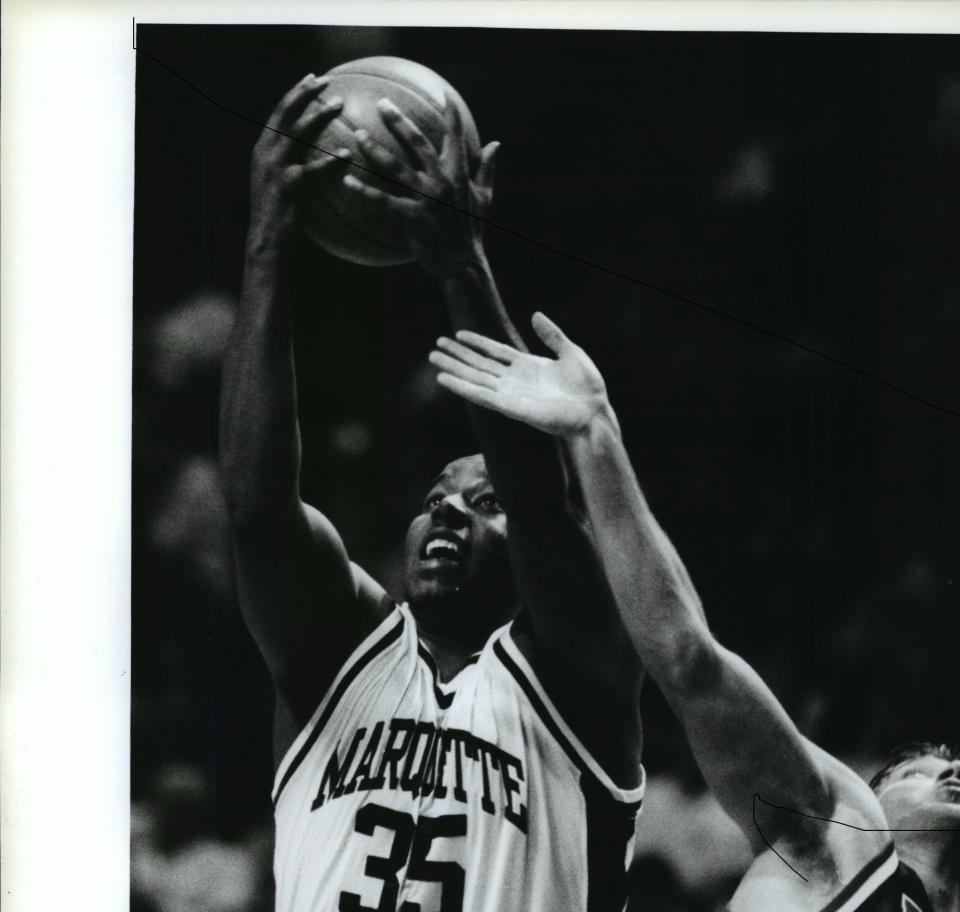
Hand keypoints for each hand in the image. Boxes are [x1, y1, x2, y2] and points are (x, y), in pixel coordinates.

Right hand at [247, 74, 349, 248]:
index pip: (279, 112)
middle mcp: (265, 152)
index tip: (313, 78)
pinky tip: (346, 155)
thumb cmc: (277, 213)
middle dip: (305, 93)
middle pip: (285, 112)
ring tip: (339, 104)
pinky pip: (311, 168)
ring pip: (297, 132)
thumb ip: (289, 162)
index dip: (296, 93)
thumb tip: (309, 151)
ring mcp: (275, 167)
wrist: (265, 239)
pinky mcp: (287, 185)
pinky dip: (329, 161)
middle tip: (326, 80)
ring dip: (319, 115)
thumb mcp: (277, 181)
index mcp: (263, 148)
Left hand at [342, 96, 499, 276]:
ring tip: (357, 135)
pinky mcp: (412, 217)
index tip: (442, 92)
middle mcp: (441, 180)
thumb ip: (487, 168)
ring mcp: (426, 198)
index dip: (450, 113)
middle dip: (398, 120)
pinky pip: (383, 200)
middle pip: (417, 142)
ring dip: (374, 149)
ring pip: (395, 167)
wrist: (462, 263)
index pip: (455, 136)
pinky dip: (364, 190)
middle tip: (381, 103)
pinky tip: (347, 180)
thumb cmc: (470, 229)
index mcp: (459, 173)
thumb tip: (496, 144)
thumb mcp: (484, 197)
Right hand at [429, 312, 615, 437]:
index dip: (477, 342)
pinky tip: (446, 379)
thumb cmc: (587, 387)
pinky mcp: (510, 408)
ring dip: (454, 369)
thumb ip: (551, 335)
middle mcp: (515, 380)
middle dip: (457, 356)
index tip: (458, 334)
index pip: (495, 351)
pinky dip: (462, 387)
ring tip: (434, 359)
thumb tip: (535, 314)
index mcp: (528, 366)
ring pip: (475, 378)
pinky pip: (481, 396)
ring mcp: (511, 394)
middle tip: (435, 347)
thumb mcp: (570, 352)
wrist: (593, 412)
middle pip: (479, 365)